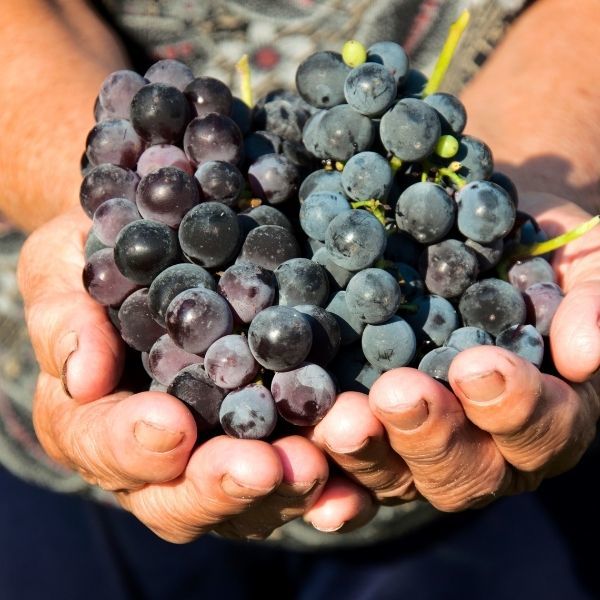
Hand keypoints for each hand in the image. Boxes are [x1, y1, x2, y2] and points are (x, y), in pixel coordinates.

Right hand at [18, 208, 378, 541]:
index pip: (104, 447)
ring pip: (250, 498)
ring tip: (319, 463)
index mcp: (96, 420)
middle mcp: (163, 453)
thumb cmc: (107, 253)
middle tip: (262, 467)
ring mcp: (223, 448)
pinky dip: (335, 477)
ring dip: (287, 488)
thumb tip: (83, 378)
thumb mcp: (67, 267)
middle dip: (221, 485)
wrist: (166, 239)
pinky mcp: (280, 432)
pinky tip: (359, 467)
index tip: (170, 425)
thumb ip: (66, 318)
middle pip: (182, 497)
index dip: (133, 446)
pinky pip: (306, 468)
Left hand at [311, 194, 599, 512]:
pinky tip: (298, 458)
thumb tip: (585, 351)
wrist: (460, 245)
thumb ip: (591, 299)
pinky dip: (326, 476)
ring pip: (400, 479)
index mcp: (546, 413)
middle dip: (432, 435)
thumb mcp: (577, 258)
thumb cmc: (526, 253)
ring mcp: (421, 451)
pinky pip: (348, 474)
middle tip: (398, 393)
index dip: (516, 406)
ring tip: (341, 420)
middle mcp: (486, 449)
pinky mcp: (371, 440)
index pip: (543, 429)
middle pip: (466, 471)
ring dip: (370, 454)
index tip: (478, 365)